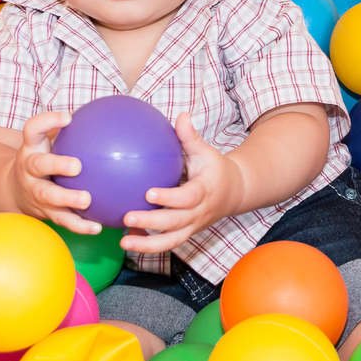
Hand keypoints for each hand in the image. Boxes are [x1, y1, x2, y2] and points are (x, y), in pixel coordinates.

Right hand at [8, 111, 98, 233]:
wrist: (14, 190)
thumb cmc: (44, 158)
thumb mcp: (48, 142)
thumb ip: (73, 131)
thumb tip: (110, 115)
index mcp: (32, 148)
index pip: (33, 129)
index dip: (47, 121)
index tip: (67, 118)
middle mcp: (29, 169)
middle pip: (38, 165)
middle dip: (56, 165)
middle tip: (76, 166)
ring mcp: (34, 192)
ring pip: (47, 196)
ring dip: (67, 199)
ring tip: (87, 200)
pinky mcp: (43, 212)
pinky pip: (61, 219)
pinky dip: (79, 225)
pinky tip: (97, 227)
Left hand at [121, 113, 242, 252]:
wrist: (235, 192)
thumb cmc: (215, 169)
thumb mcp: (206, 152)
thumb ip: (191, 137)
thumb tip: (181, 116)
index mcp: (205, 192)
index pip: (188, 197)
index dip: (170, 198)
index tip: (149, 193)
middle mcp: (199, 213)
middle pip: (176, 222)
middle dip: (152, 222)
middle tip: (127, 216)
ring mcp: (193, 226)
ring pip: (172, 240)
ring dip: (148, 244)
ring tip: (124, 242)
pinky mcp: (187, 233)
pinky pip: (168, 243)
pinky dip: (148, 244)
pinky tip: (128, 240)